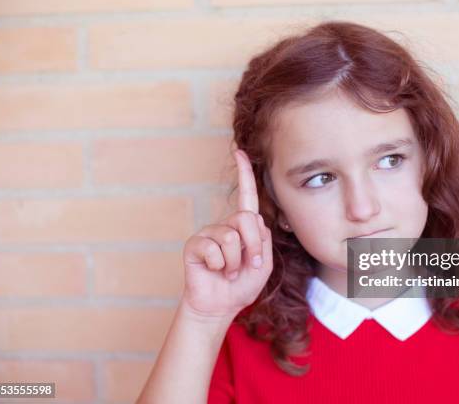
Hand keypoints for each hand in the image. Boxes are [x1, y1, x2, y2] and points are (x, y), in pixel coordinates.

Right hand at [181, 149, 272, 318]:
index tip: (240, 152)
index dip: (244, 174)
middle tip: (249, 266)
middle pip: (247, 219)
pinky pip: (214, 249)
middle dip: (254, 247)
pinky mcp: (195, 244)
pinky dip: (220, 265)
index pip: (247, 196)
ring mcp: (209, 233)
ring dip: (236, 262)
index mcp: (243, 227)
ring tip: (229, 271)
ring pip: (232, 238)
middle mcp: (226, 225)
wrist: (221, 306)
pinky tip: (214, 271)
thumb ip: (263, 239)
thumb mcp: (264, 263)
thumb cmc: (242, 285)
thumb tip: (252, 218)